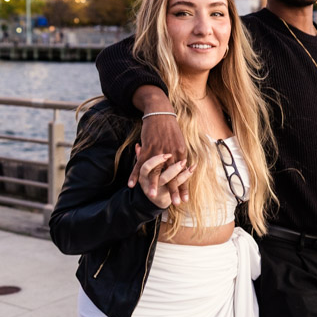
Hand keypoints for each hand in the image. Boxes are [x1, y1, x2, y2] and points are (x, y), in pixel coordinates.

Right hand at [128, 88, 188, 204]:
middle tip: (174, 203)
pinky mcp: (147, 147)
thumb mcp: (180, 142)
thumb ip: (180, 155)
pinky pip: (140, 163)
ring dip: (153, 184)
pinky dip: (135, 174)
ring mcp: (158, 150)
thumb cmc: (170, 129)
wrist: (160, 113)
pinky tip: (132, 184)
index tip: (185, 199)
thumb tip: (183, 167)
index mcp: (181, 152)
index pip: (182, 174)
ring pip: (156, 170)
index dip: (183, 186)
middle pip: (171, 174)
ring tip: (152, 196)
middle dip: (172, 189)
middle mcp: (171, 153)